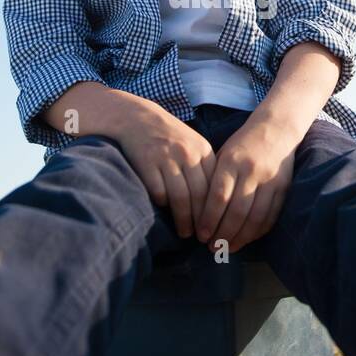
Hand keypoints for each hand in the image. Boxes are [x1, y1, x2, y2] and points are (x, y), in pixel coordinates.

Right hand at [113, 103, 216, 238]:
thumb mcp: (192, 145)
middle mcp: (187, 154)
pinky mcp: (147, 164)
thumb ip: (204, 169)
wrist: (137, 118)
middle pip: (200, 195)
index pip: (215, 186)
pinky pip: (159, 192)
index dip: (217, 211)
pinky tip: (166, 213)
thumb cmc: (169, 137)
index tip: (218, 228)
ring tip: (185, 233)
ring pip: (181, 198)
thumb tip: (216, 204)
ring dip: (184, 220)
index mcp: (203, 150)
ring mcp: (166, 158)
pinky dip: (163, 205)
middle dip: (203, 221)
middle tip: (204, 238)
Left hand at [195, 116, 296, 254]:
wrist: (276, 129)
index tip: (201, 235)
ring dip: (241, 238)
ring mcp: (270, 180)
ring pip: (255, 217)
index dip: (209, 219)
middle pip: (236, 211)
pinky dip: (258, 232)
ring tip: (228, 248)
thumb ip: (212, 180)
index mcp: (231, 161)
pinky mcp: (283, 188)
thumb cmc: (242, 145)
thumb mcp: (222, 155)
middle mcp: (251, 171)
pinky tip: (247, 239)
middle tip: (212, 248)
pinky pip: (270, 216)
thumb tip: (197, 212)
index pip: (218, 196)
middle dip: (223, 234)